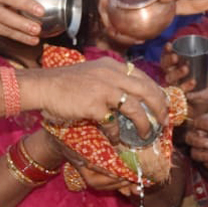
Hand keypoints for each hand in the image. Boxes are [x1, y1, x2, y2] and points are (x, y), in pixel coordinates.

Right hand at [21, 58, 167, 135]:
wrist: (44, 86)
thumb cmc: (66, 82)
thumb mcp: (93, 72)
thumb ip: (112, 79)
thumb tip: (132, 95)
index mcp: (113, 66)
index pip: (144, 78)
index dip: (156, 93)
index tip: (162, 106)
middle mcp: (112, 75)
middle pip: (147, 91)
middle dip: (159, 108)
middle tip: (164, 121)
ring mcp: (104, 89)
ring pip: (135, 108)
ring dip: (143, 124)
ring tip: (145, 134)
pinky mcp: (94, 105)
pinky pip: (112, 123)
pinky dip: (116, 134)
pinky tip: (115, 140)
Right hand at [161, 43, 207, 116]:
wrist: (205, 102)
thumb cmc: (203, 83)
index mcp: (176, 67)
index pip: (167, 57)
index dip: (166, 51)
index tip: (169, 45)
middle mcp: (172, 76)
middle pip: (165, 66)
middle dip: (169, 60)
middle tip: (176, 57)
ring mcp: (174, 87)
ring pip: (170, 79)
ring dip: (177, 73)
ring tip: (186, 69)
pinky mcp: (179, 97)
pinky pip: (179, 92)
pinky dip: (186, 87)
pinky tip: (193, 82)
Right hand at [184, 113, 207, 169]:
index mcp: (201, 123)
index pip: (199, 122)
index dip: (206, 125)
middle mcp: (195, 136)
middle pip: (191, 138)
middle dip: (200, 141)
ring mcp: (196, 149)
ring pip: (195, 153)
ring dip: (205, 155)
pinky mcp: (201, 161)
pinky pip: (204, 164)